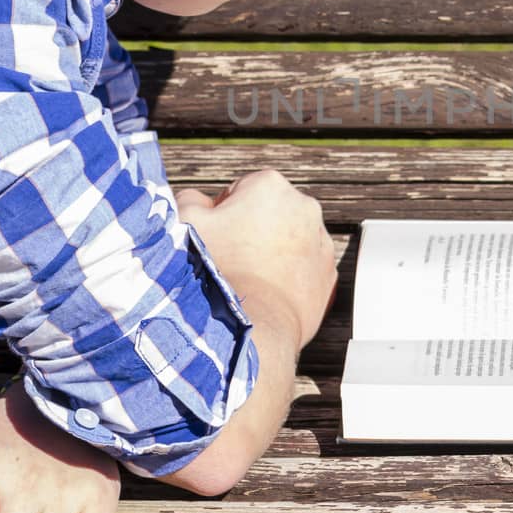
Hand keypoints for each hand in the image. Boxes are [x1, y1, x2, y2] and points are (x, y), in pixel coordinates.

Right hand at [174, 168, 337, 346]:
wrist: (251, 327)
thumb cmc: (215, 270)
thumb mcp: (184, 222)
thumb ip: (191, 199)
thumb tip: (201, 202)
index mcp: (270, 185)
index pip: (240, 191)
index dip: (220, 215)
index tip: (213, 239)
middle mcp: (305, 206)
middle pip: (268, 215)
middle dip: (249, 232)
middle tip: (228, 261)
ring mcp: (321, 242)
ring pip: (288, 243)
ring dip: (270, 255)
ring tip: (247, 282)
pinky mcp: (328, 275)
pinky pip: (303, 271)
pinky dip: (287, 279)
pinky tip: (265, 295)